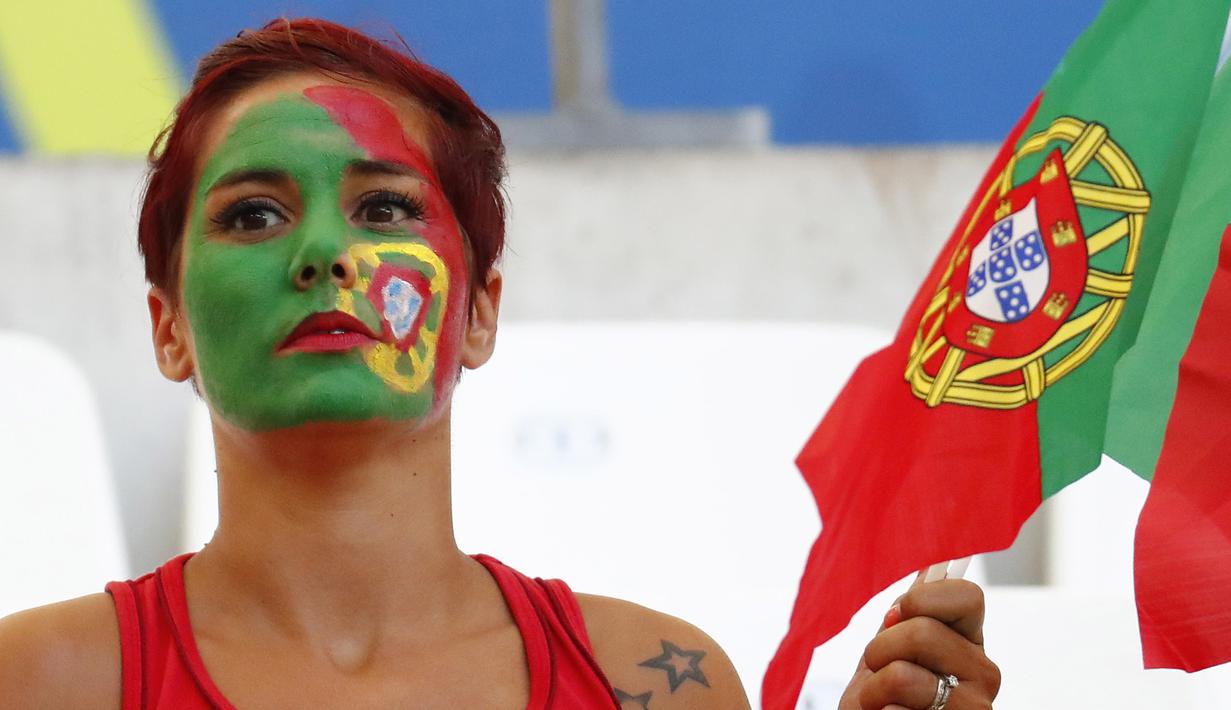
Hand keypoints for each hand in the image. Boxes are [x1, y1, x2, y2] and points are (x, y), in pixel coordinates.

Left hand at [838, 575, 999, 709]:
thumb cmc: (880, 693)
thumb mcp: (889, 646)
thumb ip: (908, 612)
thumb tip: (929, 567)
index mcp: (969, 642)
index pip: (968, 596)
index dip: (923, 599)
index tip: (895, 616)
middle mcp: (983, 674)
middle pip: (923, 632)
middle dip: (879, 650)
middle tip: (878, 671)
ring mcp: (975, 708)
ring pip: (903, 677)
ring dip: (874, 691)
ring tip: (882, 702)